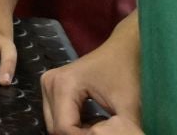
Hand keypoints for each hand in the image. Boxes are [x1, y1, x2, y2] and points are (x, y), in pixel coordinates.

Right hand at [42, 13, 140, 133]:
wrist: (126, 49)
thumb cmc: (128, 72)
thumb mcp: (128, 106)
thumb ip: (120, 132)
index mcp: (62, 85)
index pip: (65, 128)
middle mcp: (48, 84)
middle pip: (55, 127)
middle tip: (106, 133)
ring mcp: (48, 85)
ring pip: (55, 124)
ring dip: (78, 132)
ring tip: (102, 129)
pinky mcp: (52, 88)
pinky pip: (58, 116)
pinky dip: (76, 125)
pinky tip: (95, 123)